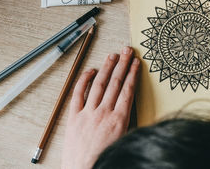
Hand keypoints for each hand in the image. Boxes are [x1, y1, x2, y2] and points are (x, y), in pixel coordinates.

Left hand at [61, 47, 139, 168]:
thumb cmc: (106, 158)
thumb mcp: (125, 139)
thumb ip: (127, 121)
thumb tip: (130, 105)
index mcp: (119, 119)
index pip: (128, 89)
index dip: (132, 73)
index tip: (136, 62)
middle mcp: (104, 113)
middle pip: (115, 83)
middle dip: (122, 64)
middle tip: (127, 50)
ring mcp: (88, 113)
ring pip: (99, 84)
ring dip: (107, 68)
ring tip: (112, 55)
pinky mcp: (74, 117)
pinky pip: (78, 94)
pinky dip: (84, 81)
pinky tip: (90, 70)